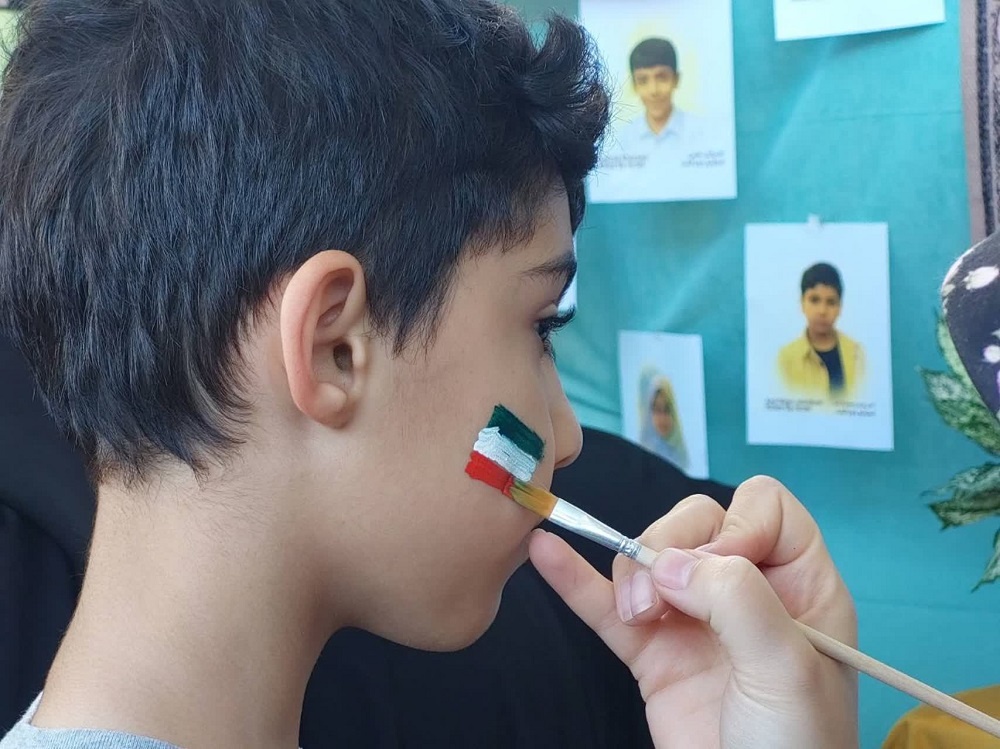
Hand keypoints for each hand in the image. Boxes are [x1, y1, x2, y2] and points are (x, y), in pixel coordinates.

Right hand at [529, 475, 857, 748]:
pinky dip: (574, 577)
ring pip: (649, 557)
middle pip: (696, 523)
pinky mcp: (650, 652)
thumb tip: (669, 563)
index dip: (736, 525)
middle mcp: (746, 591)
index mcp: (800, 584)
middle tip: (662, 604)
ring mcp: (693, 620)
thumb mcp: (787, 669)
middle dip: (669, 549)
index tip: (719, 569)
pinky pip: (604, 604)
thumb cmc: (796, 747)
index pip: (763, 508)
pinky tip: (547, 551)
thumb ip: (737, 600)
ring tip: (637, 621)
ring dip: (631, 576)